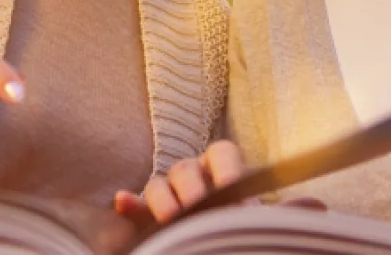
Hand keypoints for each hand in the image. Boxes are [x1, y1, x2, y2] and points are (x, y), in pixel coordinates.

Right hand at [114, 141, 246, 224]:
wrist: (225, 237)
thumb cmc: (242, 222)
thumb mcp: (252, 212)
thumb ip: (256, 207)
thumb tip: (267, 205)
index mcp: (221, 168)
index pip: (222, 153)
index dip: (226, 168)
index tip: (234, 189)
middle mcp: (193, 175)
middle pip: (185, 168)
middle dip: (191, 187)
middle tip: (197, 204)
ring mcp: (168, 193)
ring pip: (158, 185)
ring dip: (162, 198)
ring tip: (170, 215)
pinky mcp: (148, 215)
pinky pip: (135, 206)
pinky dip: (129, 204)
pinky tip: (122, 201)